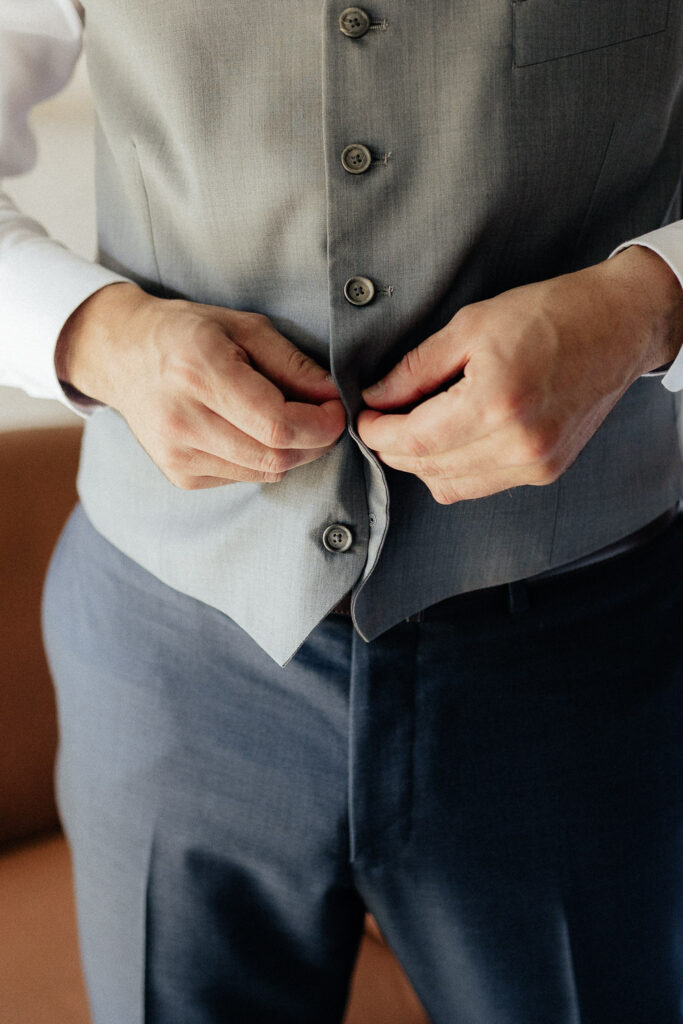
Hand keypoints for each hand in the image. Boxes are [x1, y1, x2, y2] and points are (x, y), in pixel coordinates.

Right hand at [56, 283, 345, 488]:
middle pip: (276, 455)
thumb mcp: (243, 327)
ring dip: (293, 452)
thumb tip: (332, 395)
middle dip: (315, 441)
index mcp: (199, 372)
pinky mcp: (179, 475)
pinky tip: (252, 431)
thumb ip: (291, 363)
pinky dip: (263, 459)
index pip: (277, 424)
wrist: (122, 356)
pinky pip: (244, 477)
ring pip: (265, 472)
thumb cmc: (188, 333)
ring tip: (290, 421)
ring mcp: (177, 453)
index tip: (336, 409)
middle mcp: (183, 419)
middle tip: (323, 418)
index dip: (320, 424)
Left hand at [358, 247, 682, 503]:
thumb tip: (379, 396)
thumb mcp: (471, 325)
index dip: (378, 433)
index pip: (414, 439)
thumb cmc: (551, 316)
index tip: (366, 418)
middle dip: (393, 448)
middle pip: (427, 467)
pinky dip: (453, 470)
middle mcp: (518, 442)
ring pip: (450, 486)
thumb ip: (417, 368)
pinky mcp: (544, 472)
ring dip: (420, 463)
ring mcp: (534, 464)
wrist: (616, 328)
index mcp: (497, 401)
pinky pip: (479, 486)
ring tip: (415, 428)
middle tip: (382, 421)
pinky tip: (449, 441)